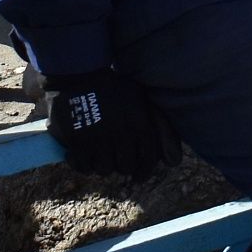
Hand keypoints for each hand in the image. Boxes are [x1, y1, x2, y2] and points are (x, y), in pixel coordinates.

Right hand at [44, 70, 180, 182]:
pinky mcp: (76, 141)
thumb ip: (159, 126)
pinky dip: (80, 164)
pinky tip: (79, 156)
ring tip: (98, 156)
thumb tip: (174, 161)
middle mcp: (121, 133)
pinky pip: (82, 166)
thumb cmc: (114, 87)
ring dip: (101, 165)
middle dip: (122, 166)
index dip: (144, 172)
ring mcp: (98, 138)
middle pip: (125, 167)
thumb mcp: (140, 99)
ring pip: (104, 169)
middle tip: (115, 160)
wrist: (80, 74)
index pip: (148, 159)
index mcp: (140, 123)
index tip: (138, 177)